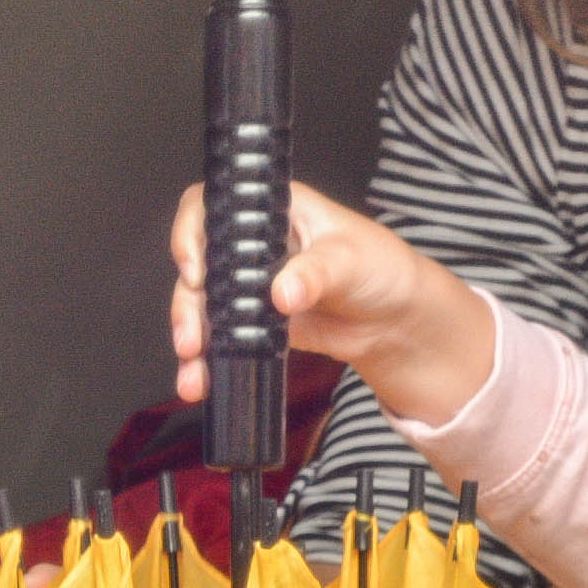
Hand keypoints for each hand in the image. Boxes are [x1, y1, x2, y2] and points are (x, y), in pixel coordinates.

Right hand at [173, 180, 495, 435]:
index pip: (215, 207)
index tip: (197, 269)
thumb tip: (283, 292)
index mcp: (273, 211)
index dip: (193, 232)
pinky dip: (208, 360)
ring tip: (194, 366)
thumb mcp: (351, 260)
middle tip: (193, 333)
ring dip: (192, 335)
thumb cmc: (382, 268)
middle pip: (200, 263)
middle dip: (188, 302)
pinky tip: (201, 380)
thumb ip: (316, 273)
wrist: (398, 321)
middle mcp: (255, 246)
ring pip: (203, 305)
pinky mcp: (256, 323)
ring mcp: (252, 286)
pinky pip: (221, 337)